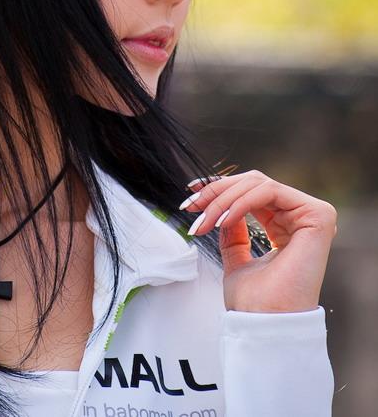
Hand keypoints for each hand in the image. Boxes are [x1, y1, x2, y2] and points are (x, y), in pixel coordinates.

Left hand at [181, 170, 336, 312]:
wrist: (264, 325)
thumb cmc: (253, 303)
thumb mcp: (235, 259)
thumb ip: (234, 233)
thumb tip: (223, 210)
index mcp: (287, 228)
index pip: (252, 192)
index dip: (220, 190)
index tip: (190, 200)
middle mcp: (301, 219)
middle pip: (254, 183)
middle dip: (217, 192)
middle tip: (192, 206)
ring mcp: (312, 216)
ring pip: (259, 184)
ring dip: (224, 199)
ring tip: (205, 221)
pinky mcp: (317, 216)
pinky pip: (271, 191)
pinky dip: (242, 201)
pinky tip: (224, 219)